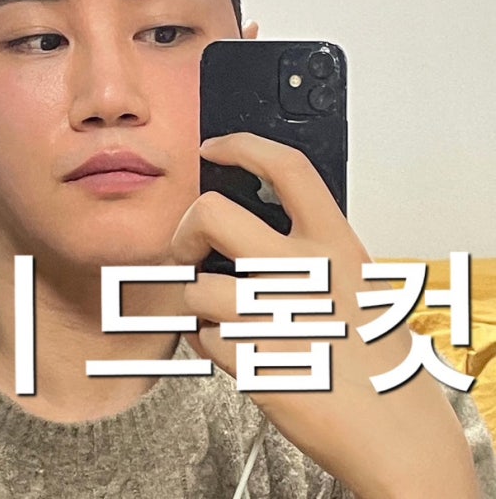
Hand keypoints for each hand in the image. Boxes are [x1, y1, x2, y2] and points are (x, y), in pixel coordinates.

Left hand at [173, 133, 479, 497]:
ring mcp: (273, 314)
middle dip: (185, 231)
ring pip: (195, 287)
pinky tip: (241, 352)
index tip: (215, 148)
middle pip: (210, 214)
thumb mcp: (359, 283)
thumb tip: (253, 234)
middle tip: (189, 250)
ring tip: (229, 319)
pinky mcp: (251, 359)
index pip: (285, 168)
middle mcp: (302, 271)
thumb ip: (309, 252)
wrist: (396, 434)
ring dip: (199, 304)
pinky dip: (209, 343)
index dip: (242, 146)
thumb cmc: (379, 361)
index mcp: (336, 245)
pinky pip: (201, 336)